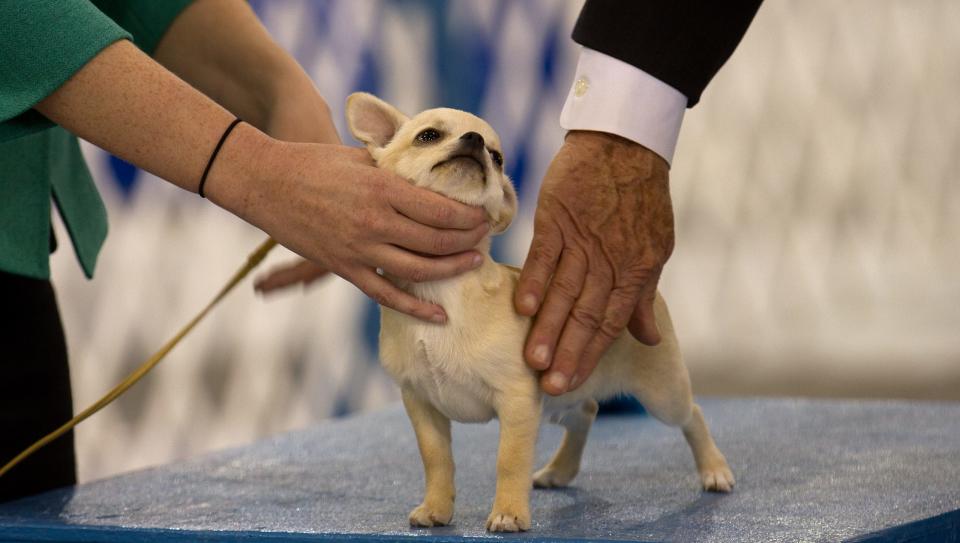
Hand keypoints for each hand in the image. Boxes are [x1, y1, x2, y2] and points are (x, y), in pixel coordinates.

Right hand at [209, 128, 488, 323]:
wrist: (264, 182)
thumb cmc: (313, 162)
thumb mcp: (361, 158)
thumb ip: (396, 171)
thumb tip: (429, 179)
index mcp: (382, 188)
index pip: (440, 209)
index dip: (468, 216)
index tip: (483, 216)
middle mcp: (375, 221)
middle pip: (436, 240)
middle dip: (468, 240)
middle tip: (485, 237)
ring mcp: (359, 249)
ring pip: (419, 269)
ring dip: (452, 269)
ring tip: (474, 262)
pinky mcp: (345, 268)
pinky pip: (386, 294)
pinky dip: (415, 309)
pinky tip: (440, 315)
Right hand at [515, 131, 674, 394]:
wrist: (624, 145)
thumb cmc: (641, 199)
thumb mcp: (657, 248)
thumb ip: (645, 296)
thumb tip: (647, 339)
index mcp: (636, 271)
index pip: (610, 323)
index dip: (590, 355)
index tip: (571, 383)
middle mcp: (610, 260)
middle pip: (585, 314)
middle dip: (568, 353)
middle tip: (551, 386)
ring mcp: (582, 240)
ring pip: (563, 292)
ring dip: (548, 328)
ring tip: (533, 359)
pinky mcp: (557, 219)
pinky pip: (544, 256)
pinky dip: (534, 282)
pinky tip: (524, 310)